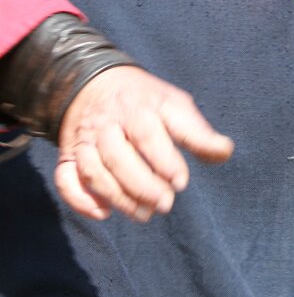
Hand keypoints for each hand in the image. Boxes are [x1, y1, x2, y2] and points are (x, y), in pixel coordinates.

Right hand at [54, 66, 233, 222]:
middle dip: (143, 185)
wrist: (95, 83)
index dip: (164, 159)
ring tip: (145, 214)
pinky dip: (81, 200)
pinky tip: (104, 213)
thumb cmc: (145, 101)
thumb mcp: (174, 105)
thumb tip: (225, 152)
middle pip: (119, 157)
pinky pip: (66, 180)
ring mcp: (86, 140)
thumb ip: (197, 132)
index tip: (181, 181)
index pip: (148, 132)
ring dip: (119, 198)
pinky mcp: (69, 157)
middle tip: (166, 204)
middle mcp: (108, 123)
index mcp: (138, 107)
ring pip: (95, 172)